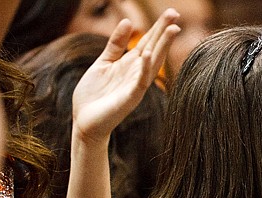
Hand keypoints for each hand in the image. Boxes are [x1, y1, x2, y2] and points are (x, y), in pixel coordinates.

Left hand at [72, 9, 180, 142]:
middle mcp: (137, 75)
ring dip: (162, 47)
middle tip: (176, 15)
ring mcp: (135, 87)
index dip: (158, 28)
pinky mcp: (128, 99)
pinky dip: (145, 69)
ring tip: (172, 30)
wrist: (85, 122)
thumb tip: (128, 21)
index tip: (171, 13)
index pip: (148, 42)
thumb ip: (115, 44)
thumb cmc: (94, 95)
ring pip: (152, 64)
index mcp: (131, 65)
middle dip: (165, 32)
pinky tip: (149, 54)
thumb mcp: (104, 63)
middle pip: (154, 49)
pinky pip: (139, 82)